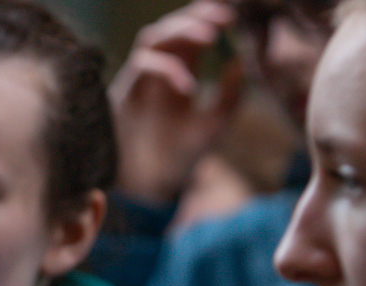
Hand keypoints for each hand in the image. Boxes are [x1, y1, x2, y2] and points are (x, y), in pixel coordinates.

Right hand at [109, 0, 246, 204]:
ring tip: (210, 37)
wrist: (148, 189)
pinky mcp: (124, 93)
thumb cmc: (177, 159)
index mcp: (177, 76)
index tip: (233, 19)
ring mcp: (138, 81)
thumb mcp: (212, 126)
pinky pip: (142, 66)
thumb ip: (228, 96)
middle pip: (170, 28)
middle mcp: (155, 74)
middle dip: (194, 17)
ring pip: (153, 39)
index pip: (189, 35)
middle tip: (223, 18)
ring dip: (181, 32)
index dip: (207, 19)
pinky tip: (188, 87)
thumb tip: (241, 61)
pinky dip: (168, 69)